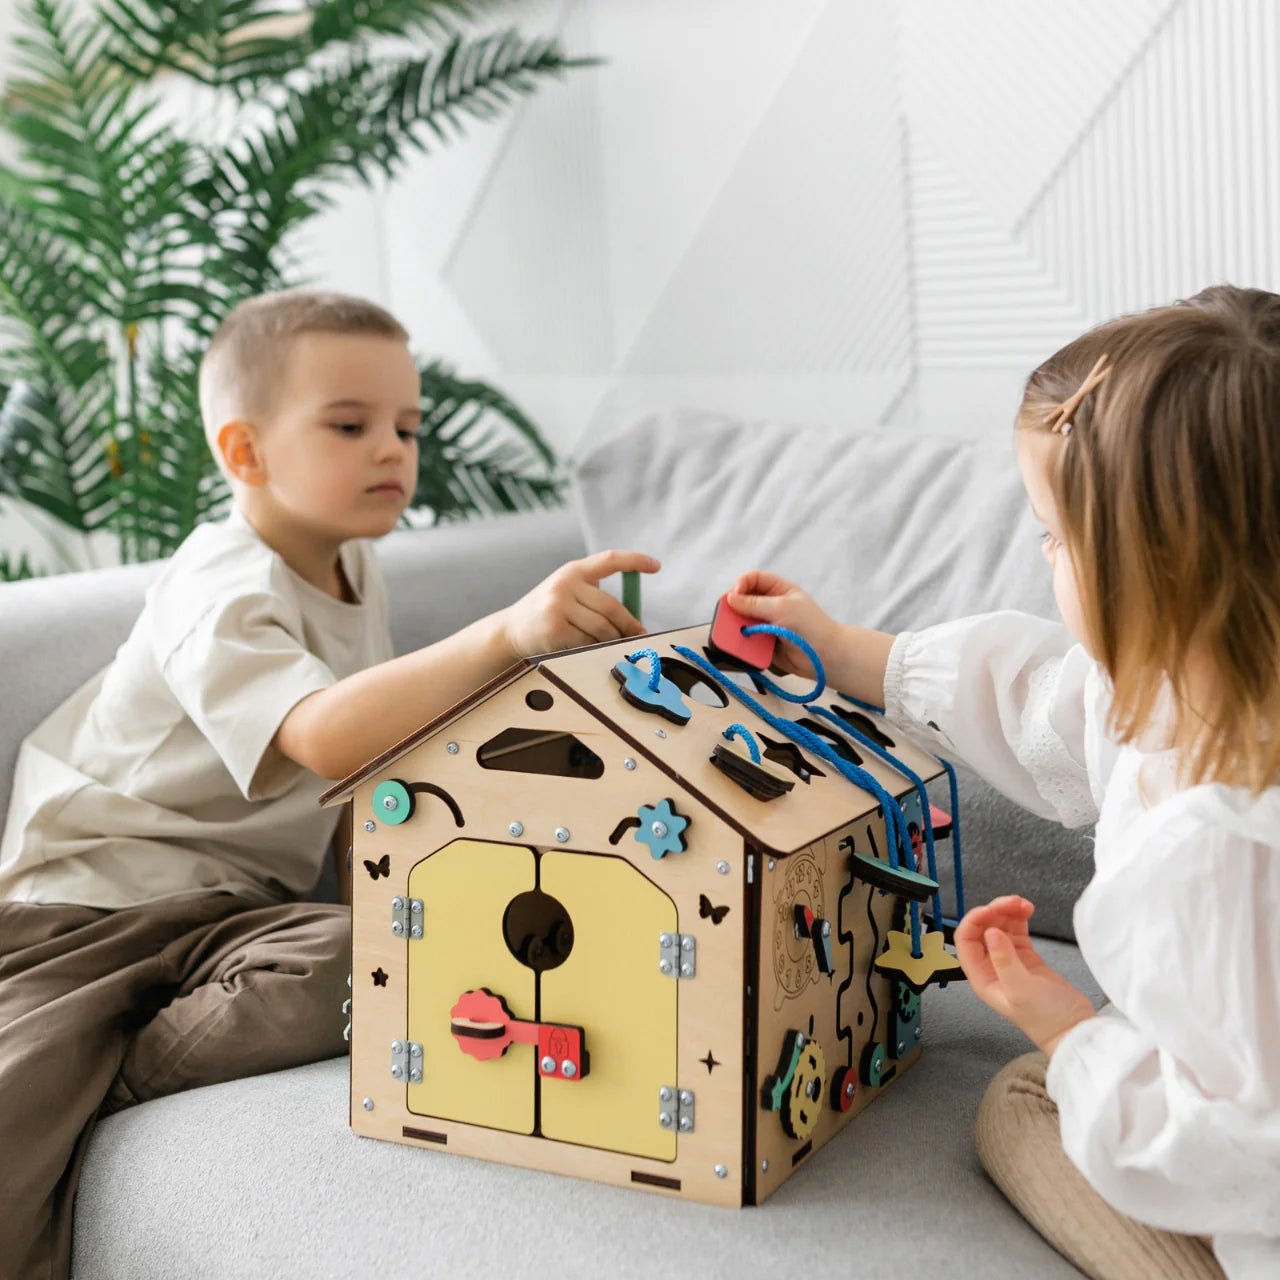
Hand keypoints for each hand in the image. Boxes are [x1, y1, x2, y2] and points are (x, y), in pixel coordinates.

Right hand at [500, 549, 659, 659]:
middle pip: (612, 606)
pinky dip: (596, 649)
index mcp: (574, 570)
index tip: (656, 566)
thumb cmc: (549, 613)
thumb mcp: (568, 593)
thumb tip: (634, 620)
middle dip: (629, 624)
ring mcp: (558, 605)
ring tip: (617, 644)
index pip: (610, 559)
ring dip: (614, 640)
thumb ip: (595, 597)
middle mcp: (566, 583)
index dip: (635, 561)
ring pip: (602, 627)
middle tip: (640, 634)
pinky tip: (595, 650)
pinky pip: (588, 642)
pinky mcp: (554, 628)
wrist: (511, 629)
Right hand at [725, 570, 837, 678]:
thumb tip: (730, 598)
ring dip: (737, 628)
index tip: (733, 595)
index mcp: (778, 589)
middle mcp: (770, 605)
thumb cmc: (810, 626)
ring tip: (736, 634)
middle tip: (727, 617)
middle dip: (734, 609)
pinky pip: (747, 641)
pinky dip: (743, 643)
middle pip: (743, 601)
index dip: (740, 584)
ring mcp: (766, 625)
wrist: (824, 656)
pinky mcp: (763, 643)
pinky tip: (743, 646)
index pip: (752, 579)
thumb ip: (754, 603)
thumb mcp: (781, 607)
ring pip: (742, 622)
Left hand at [954, 895, 1094, 1055]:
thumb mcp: (1021, 989)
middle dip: (995, 911)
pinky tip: (1026, 911)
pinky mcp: (1026, 958)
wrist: (1073, 1030)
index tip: (991, 909)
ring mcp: (1009, 961)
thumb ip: (1005, 960)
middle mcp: (991, 967)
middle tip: (1014, 902)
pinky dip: (1019, 919)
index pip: (966, 940)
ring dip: (1008, 912)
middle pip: (983, 929)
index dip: (974, 920)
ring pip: (1000, 927)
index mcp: (981, 977)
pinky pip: (1016, 932)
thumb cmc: (1045, 1019)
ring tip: (1023, 904)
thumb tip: (990, 932)